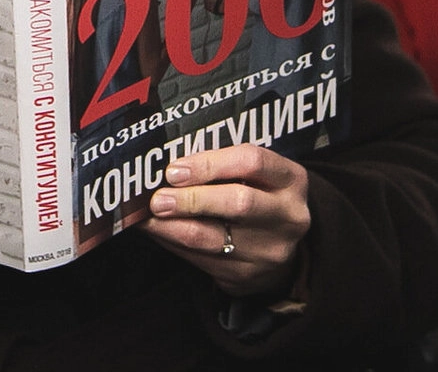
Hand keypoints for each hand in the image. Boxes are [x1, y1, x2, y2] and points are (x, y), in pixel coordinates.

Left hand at [142, 145, 310, 296]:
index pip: (252, 162)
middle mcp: (287, 216)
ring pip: (211, 238)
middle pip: (237, 202)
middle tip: (158, 197)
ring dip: (171, 226)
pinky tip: (158, 231)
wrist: (282, 246)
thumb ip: (223, 166)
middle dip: (191, 199)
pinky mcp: (246, 275)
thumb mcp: (257, 175)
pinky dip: (172, 243)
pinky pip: (199, 259)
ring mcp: (268, 250)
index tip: (176, 169)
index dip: (209, 163)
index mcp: (290, 181)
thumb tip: (171, 167)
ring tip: (147, 215)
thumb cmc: (260, 196)